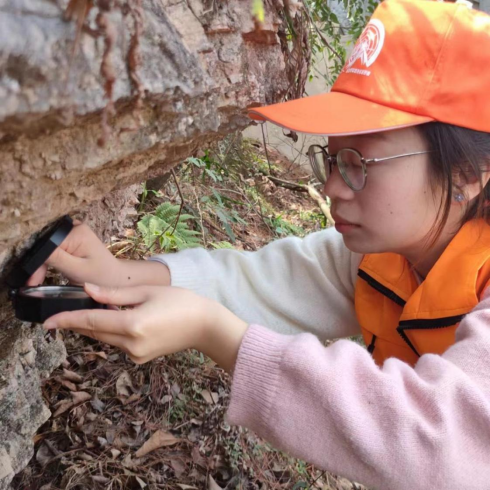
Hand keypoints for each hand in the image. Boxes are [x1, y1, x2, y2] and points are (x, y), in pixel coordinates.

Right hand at [27, 220, 120, 286]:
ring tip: (38, 278)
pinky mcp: (72, 238)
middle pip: (46, 242)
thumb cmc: (100, 275)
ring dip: (42, 261)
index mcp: (76, 232)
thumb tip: (35, 251)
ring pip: (48, 244)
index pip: (47, 243)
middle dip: (38, 262)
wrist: (114, 277)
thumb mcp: (76, 270)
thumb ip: (56, 258)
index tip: (32, 279)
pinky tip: (45, 269)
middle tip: (34, 281)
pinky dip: (48, 258)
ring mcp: (73, 231)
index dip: (37, 261)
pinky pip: (53, 245)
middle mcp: (74, 226)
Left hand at [43, 283, 248, 370]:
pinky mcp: (141, 358)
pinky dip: (112, 332)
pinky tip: (120, 321)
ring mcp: (136, 354)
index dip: (67, 319)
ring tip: (94, 312)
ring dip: (96, 326)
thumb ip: (114, 294)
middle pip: (95, 332)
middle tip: (62, 314)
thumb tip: (88, 290)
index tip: (47, 322)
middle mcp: (131, 344)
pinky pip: (118, 344)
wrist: (205, 327)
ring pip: (105, 339)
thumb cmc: (181, 302)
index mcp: (132, 325)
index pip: (91, 321)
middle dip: (78, 322)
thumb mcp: (148, 292)